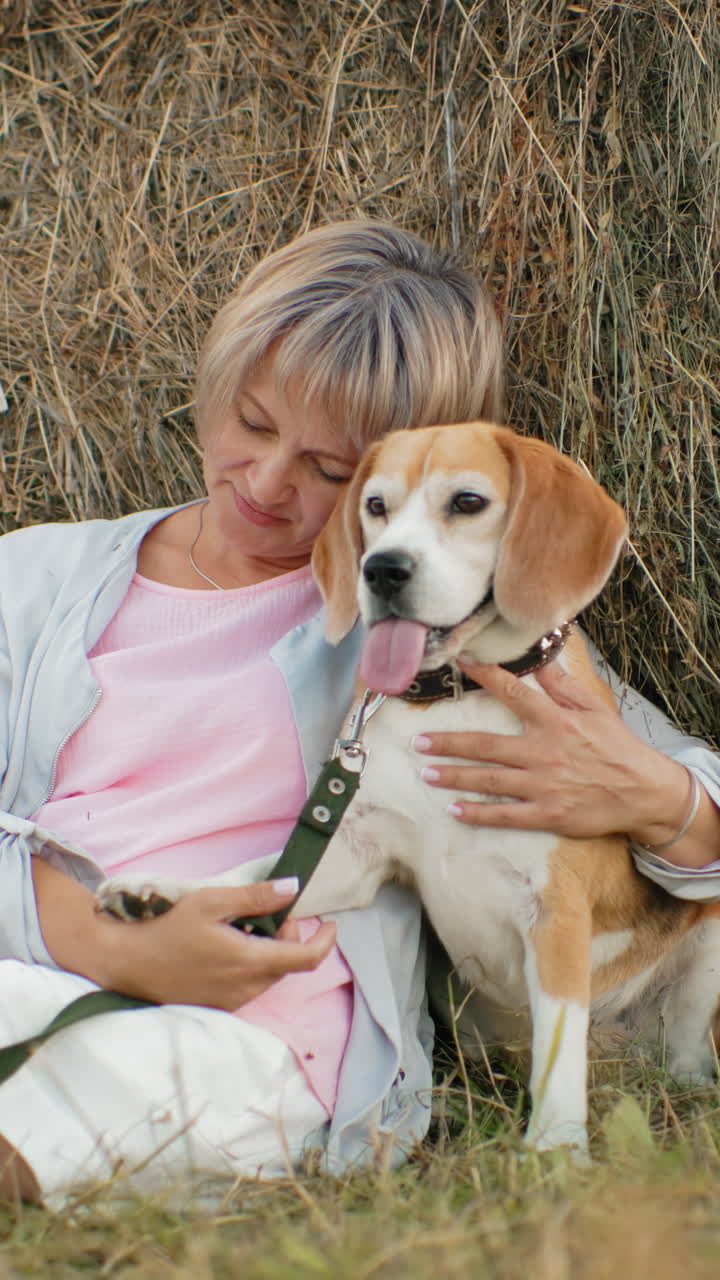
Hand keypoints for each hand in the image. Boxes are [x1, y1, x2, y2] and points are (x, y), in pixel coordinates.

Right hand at [103, 879, 336, 1010]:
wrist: (127, 964)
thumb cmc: (167, 928)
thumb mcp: (211, 902)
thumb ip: (255, 897)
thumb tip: (293, 888)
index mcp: (250, 962)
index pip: (306, 959)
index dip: (325, 941)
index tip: (330, 924)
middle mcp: (247, 989)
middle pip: (287, 964)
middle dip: (288, 937)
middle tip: (266, 913)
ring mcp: (232, 1002)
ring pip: (268, 975)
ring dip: (268, 951)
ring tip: (240, 927)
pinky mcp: (218, 1006)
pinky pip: (249, 985)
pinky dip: (250, 964)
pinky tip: (225, 946)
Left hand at [413, 658, 689, 840]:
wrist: (644, 792)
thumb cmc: (618, 747)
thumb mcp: (596, 708)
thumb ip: (564, 685)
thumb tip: (541, 659)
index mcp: (555, 721)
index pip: (513, 692)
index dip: (484, 676)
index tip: (459, 664)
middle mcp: (543, 751)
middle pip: (485, 745)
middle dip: (448, 743)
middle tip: (418, 741)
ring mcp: (543, 785)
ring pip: (489, 780)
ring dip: (454, 776)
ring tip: (426, 772)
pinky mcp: (548, 814)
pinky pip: (506, 815)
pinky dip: (478, 814)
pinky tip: (455, 811)